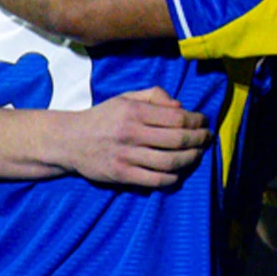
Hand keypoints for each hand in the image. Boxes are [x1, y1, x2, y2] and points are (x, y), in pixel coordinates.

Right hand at [59, 87, 211, 190]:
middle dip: (199, 140)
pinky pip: (156, 180)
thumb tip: (181, 106)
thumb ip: (153, 96)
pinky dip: (174, 177)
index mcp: (133, 111)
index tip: (204, 122)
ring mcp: (126, 156)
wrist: (69, 141)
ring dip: (191, 159)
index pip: (177, 118)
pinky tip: (179, 172)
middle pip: (178, 140)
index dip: (197, 121)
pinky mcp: (122, 175)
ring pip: (170, 161)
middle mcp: (131, 133)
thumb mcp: (125, 98)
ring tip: (197, 154)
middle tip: (207, 139)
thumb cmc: (103, 118)